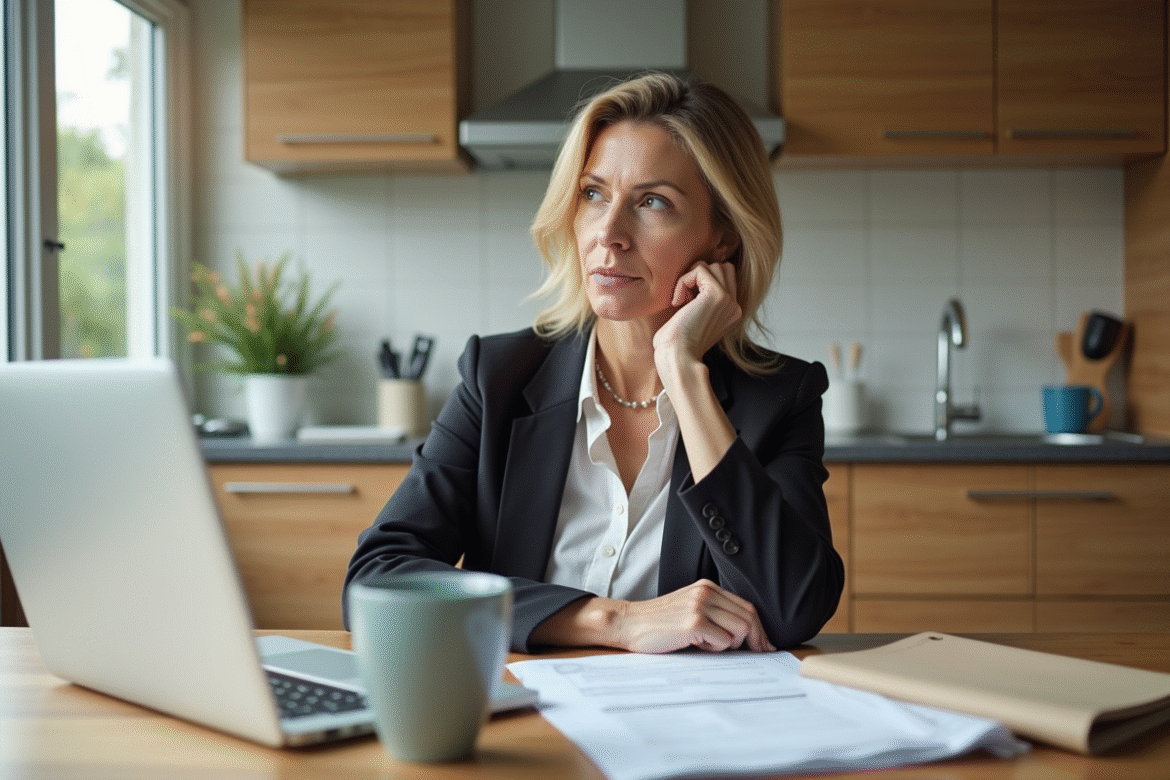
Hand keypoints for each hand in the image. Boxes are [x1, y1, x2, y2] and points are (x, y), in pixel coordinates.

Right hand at [615, 579, 774, 653]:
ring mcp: (700, 606)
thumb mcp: (689, 608)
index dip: (759, 628)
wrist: (628, 623)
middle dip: (756, 639)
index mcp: (708, 587)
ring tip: (709, 644)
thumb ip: (714, 613)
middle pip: (749, 617)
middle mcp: (706, 593)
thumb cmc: (658, 623)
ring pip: (740, 629)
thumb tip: (747, 635)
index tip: (763, 645)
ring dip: (731, 644)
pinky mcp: (694, 622)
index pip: (747, 606)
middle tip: (755, 653)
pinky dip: (716, 649)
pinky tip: (698, 645)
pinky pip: (724, 641)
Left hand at [652, 261, 741, 370]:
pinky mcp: (717, 295)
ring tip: (682, 299)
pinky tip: (678, 301)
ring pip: (712, 266)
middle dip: (699, 276)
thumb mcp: (694, 320)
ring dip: (691, 277)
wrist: (678, 358)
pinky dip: (683, 280)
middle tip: (685, 298)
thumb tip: (694, 277)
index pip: (725, 278)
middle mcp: (735, 306)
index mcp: (731, 313)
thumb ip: (701, 301)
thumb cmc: (676, 344)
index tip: (687, 303)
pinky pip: (699, 269)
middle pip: (722, 268)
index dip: (702, 282)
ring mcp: (728, 300)